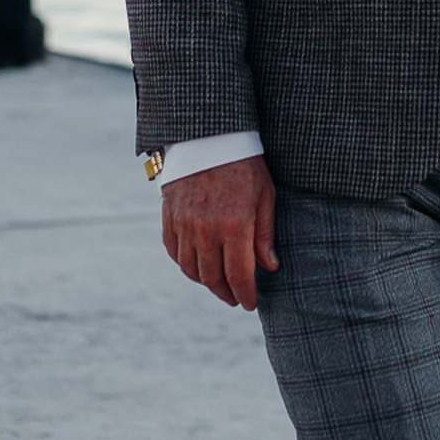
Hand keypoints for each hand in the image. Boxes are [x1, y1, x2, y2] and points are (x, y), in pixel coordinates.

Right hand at [161, 154, 277, 309]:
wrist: (209, 136)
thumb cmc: (245, 165)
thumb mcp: (265, 196)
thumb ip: (265, 235)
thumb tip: (269, 268)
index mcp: (234, 225)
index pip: (239, 275)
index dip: (245, 295)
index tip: (250, 303)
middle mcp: (206, 229)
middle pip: (212, 278)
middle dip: (226, 294)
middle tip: (235, 298)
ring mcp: (184, 223)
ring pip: (191, 269)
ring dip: (205, 282)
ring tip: (218, 284)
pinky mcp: (170, 216)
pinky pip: (174, 251)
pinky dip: (185, 264)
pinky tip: (197, 266)